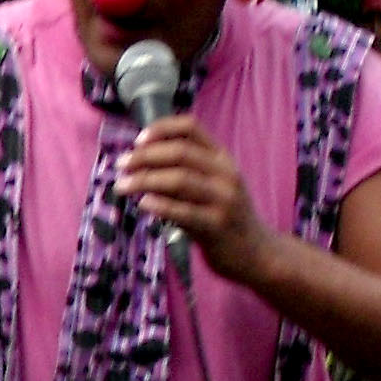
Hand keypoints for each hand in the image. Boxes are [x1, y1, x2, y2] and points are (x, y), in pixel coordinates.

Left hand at [114, 115, 270, 279]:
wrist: (258, 253)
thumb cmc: (227, 217)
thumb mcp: (216, 185)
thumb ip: (189, 170)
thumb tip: (142, 157)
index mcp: (223, 159)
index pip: (191, 128)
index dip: (161, 129)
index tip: (138, 140)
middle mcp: (226, 174)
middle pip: (180, 152)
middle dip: (144, 156)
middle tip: (121, 165)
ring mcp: (224, 200)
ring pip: (178, 180)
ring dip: (144, 180)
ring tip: (122, 185)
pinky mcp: (217, 226)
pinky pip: (183, 212)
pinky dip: (159, 205)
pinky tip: (142, 203)